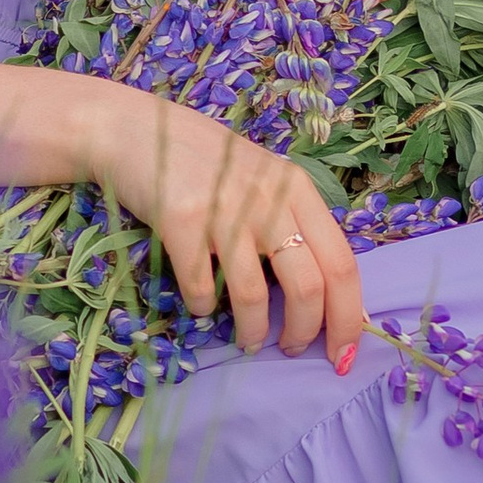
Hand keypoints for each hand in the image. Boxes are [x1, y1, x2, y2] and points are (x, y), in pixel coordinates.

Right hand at [88, 83, 365, 363]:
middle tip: (293, 349)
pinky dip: (204, 309)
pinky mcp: (180, 221)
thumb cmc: (204, 159)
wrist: (134, 129)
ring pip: (255, 294)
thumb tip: (324, 291)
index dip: (348, 317)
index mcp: (296, 188)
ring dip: (254, 332)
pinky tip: (202, 307)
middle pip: (308, 286)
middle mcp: (267, 198)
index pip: (341, 263)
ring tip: (249, 341)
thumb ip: (291, 219)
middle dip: (305, 333)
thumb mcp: (262, 177)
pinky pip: (200, 287)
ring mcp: (224, 209)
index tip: (344, 354)